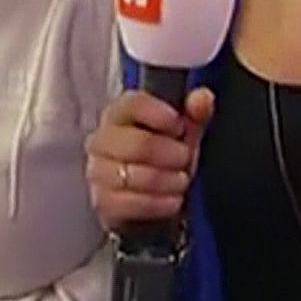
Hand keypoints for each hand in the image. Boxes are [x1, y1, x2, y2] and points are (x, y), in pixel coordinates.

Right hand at [84, 87, 213, 230]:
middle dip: (169, 154)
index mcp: (120, 113)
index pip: (132, 104)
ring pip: (132, 176)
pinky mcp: (102, 202)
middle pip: (136, 144)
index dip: (159, 114)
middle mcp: (102, 140)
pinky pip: (129, 203)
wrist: (151, 198)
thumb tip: (202, 97)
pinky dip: (157, 203)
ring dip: (165, 181)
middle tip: (184, 159)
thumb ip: (196, 112)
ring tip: (181, 181)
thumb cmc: (166, 157)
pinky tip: (173, 201)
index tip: (179, 126)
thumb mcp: (184, 133)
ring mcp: (98, 172)